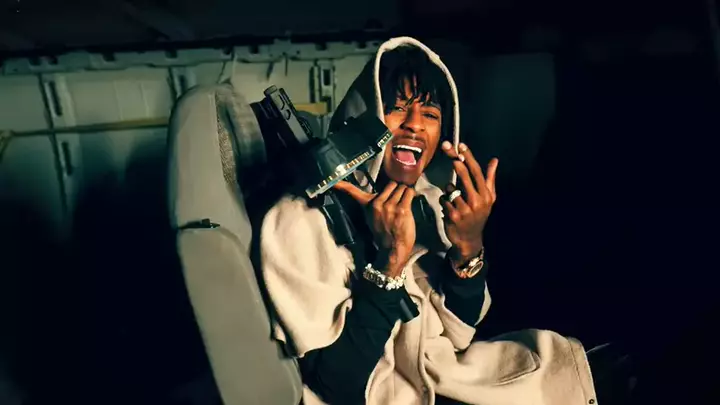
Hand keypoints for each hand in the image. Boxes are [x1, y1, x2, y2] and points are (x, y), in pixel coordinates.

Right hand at [333, 181, 415, 276]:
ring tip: (403, 205)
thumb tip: (382, 192)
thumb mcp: (372, 218)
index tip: (334, 182)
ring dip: (404, 194)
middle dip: (396, 190)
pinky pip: (409, 193)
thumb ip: (374, 205)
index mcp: (368, 205)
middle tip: (397, 200)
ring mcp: (390, 206)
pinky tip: (409, 204)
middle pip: (391, 184)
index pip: (352, 192)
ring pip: (401, 188)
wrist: (392, 249)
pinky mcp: (402, 209)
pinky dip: (411, 196)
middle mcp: (377, 203)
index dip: (342, 186)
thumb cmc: (385, 234)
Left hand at [440, 141, 498, 266]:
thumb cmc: (478, 215)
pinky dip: (444, 201)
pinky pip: (444, 200)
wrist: (470, 239)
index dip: (468, 157)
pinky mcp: (454, 215)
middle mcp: (477, 201)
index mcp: (486, 194)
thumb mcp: (488, 198)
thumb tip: (494, 160)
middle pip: (464, 176)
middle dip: (456, 161)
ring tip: (454, 200)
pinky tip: (450, 209)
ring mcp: (466, 209)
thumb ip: (490, 178)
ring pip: (451, 188)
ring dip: (449, 191)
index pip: (477, 172)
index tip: (461, 146)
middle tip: (447, 148)